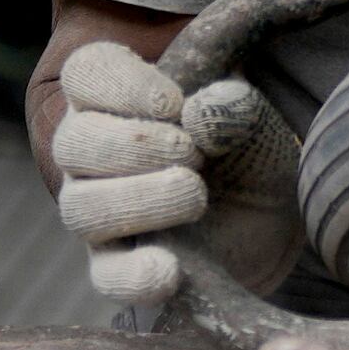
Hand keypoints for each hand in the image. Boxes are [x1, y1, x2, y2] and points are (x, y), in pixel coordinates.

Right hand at [50, 43, 303, 305]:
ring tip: (195, 196)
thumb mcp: (253, 117)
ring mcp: (98, 210)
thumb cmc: (246, 144)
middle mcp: (91, 152)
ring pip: (80, 208)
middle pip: (73, 143)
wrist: (275, 210)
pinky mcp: (119, 264)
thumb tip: (199, 112)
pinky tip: (168, 268)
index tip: (173, 103)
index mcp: (114, 96)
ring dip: (138, 200)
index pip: (84, 74)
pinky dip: (133, 274)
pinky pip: (106, 275)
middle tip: (193, 154)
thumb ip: (232, 105)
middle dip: (135, 146)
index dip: (119, 86)